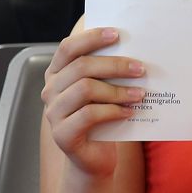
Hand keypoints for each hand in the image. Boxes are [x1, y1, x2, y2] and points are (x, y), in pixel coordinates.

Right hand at [42, 18, 146, 178]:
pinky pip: (89, 115)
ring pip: (86, 89)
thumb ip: (108, 72)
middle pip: (81, 67)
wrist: (95, 158)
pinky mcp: (62, 134)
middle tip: (140, 68)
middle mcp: (50, 91)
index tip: (117, 34)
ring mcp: (53, 113)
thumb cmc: (102, 118)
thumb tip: (136, 50)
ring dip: (117, 90)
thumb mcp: (104, 90)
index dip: (91, 38)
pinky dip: (113, 111)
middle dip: (114, 65)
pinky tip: (129, 112)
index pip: (68, 47)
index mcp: (57, 74)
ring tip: (140, 93)